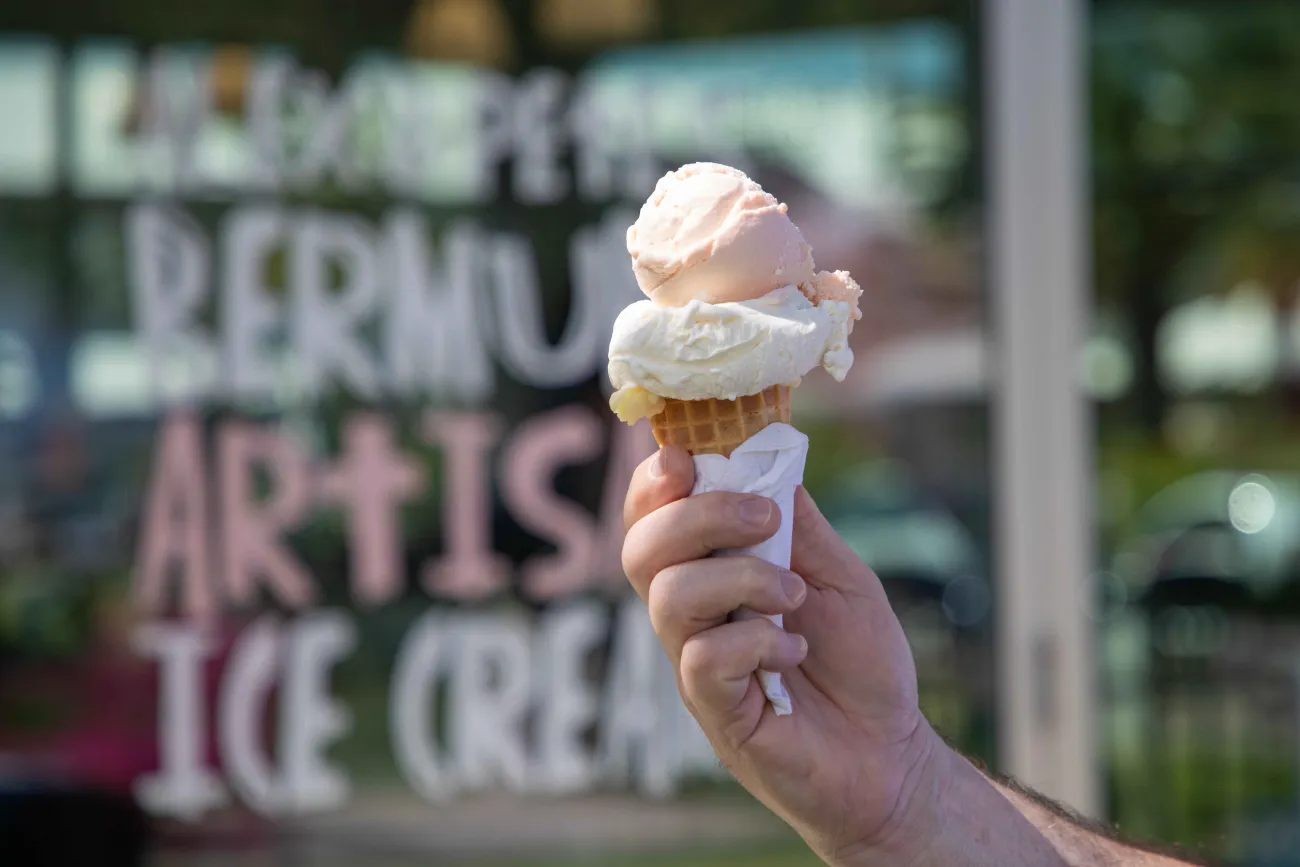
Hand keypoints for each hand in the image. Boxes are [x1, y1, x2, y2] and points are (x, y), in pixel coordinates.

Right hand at [621, 446, 945, 863]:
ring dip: (739, 577)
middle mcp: (691, 618)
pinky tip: (795, 653)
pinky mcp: (716, 711)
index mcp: (710, 576)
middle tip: (764, 517)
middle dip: (698, 516)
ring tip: (795, 596)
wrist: (891, 752)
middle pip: (641, 550)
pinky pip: (704, 659)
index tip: (687, 458)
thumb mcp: (839, 575)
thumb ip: (799, 524)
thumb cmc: (860, 663)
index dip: (654, 484)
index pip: (651, 520)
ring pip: (669, 597)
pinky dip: (756, 641)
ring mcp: (696, 666)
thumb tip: (766, 461)